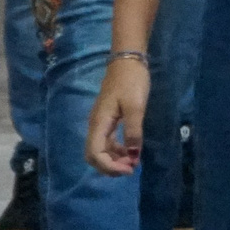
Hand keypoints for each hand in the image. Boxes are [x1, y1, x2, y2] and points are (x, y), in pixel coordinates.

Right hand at [85, 57, 148, 175]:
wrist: (127, 61)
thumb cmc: (131, 81)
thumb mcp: (135, 106)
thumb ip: (133, 131)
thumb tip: (132, 155)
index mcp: (99, 123)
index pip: (95, 154)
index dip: (109, 166)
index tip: (129, 168)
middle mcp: (96, 125)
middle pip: (94, 155)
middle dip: (110, 166)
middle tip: (131, 168)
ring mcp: (101, 123)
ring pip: (100, 150)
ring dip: (114, 160)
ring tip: (133, 162)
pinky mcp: (108, 120)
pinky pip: (107, 142)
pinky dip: (117, 151)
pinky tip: (130, 151)